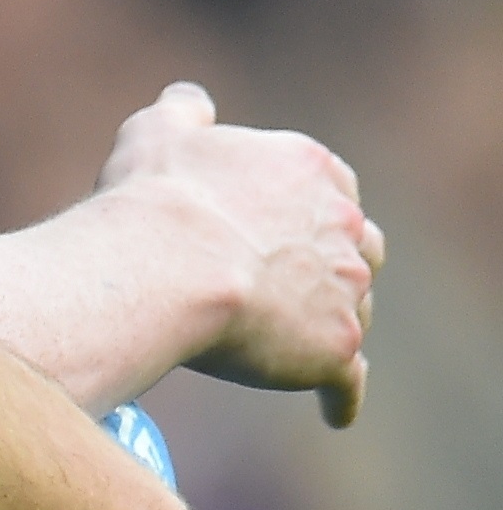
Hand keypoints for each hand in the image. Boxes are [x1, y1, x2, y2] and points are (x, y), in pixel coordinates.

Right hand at [98, 82, 381, 427]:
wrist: (161, 265)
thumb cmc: (153, 197)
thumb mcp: (158, 133)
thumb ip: (182, 112)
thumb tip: (190, 99)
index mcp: (309, 168)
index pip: (331, 188)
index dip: (305, 210)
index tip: (280, 227)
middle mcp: (344, 226)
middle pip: (356, 250)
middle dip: (334, 265)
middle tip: (290, 285)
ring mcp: (346, 289)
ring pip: (351, 312)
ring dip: (329, 323)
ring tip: (293, 344)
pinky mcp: (335, 348)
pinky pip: (346, 380)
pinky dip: (342, 394)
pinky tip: (335, 411)